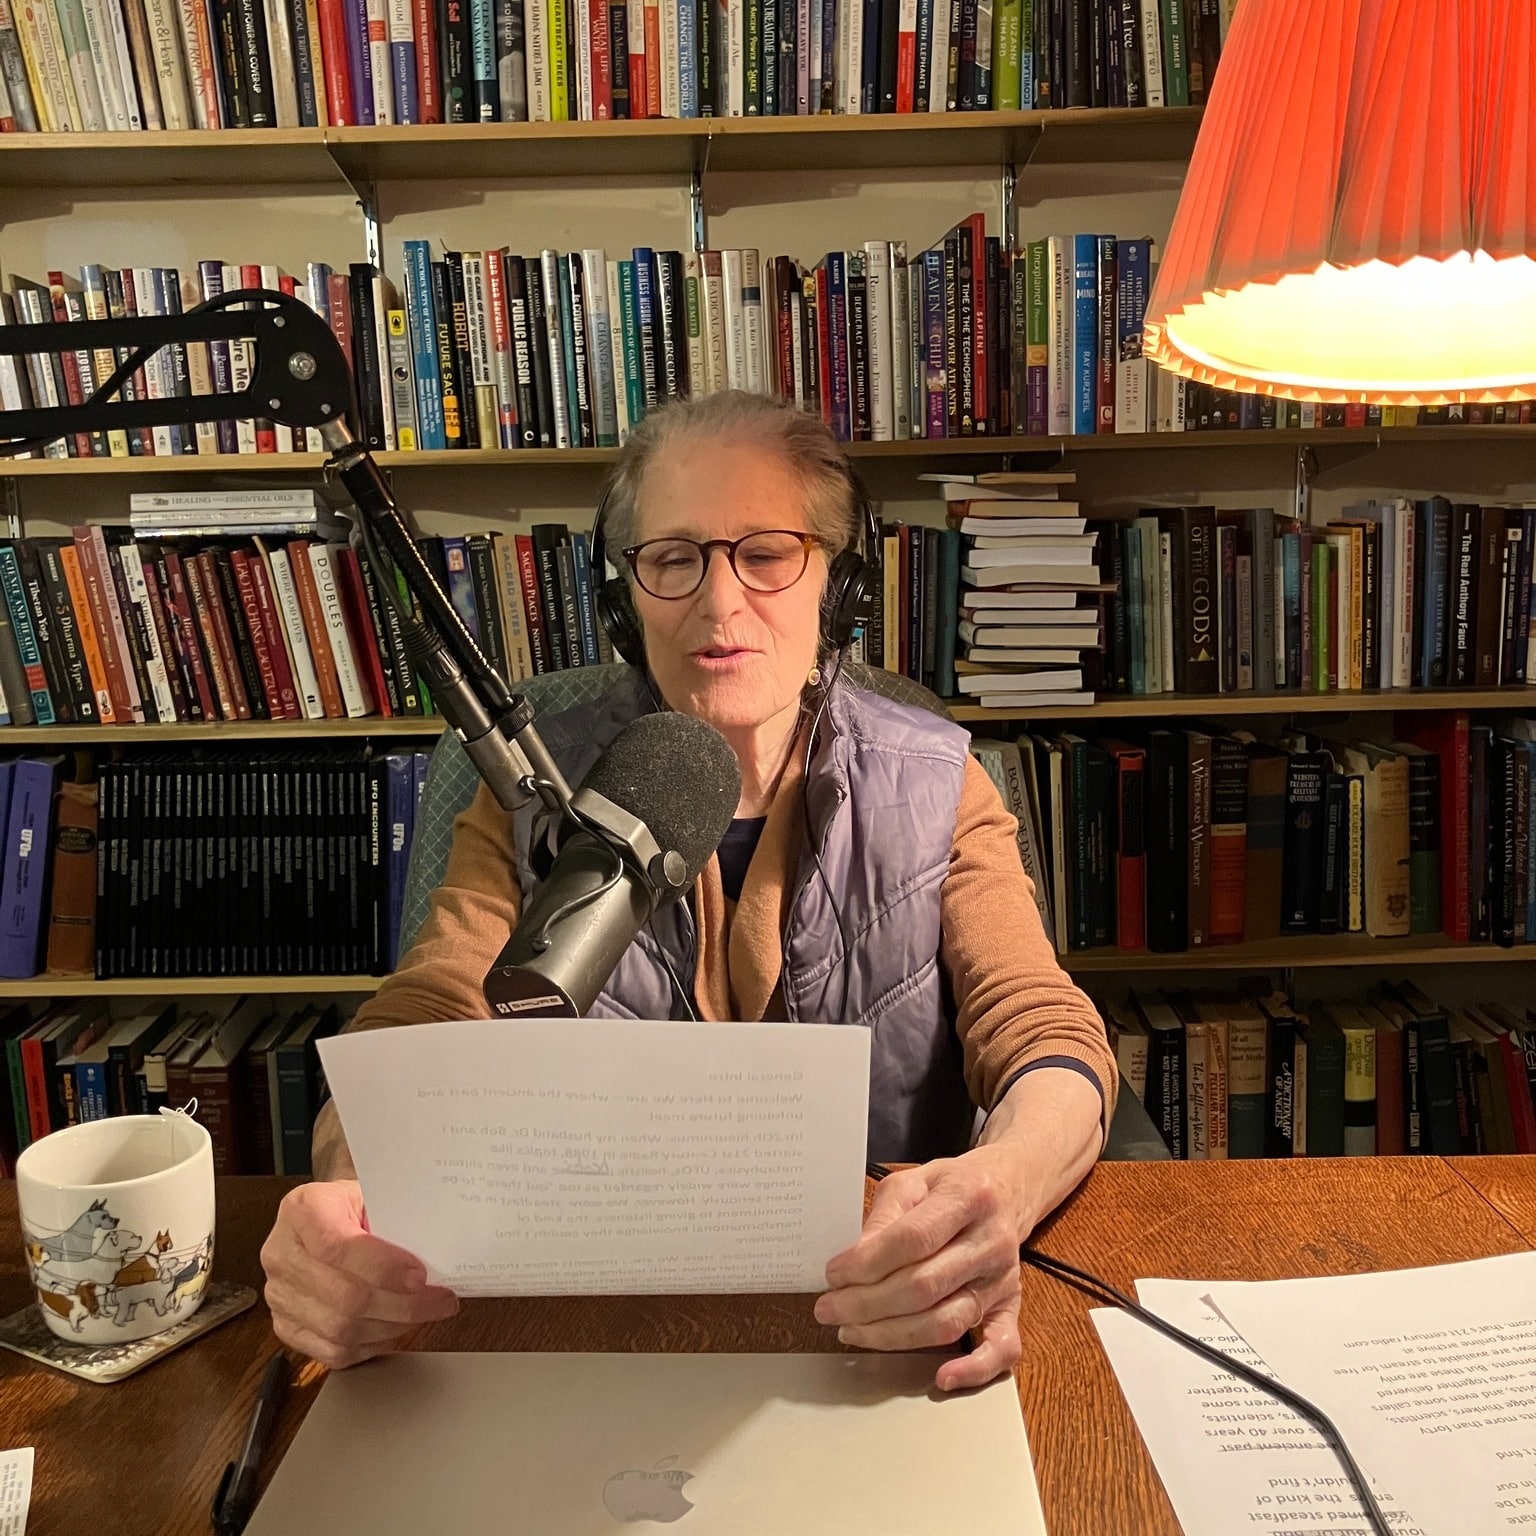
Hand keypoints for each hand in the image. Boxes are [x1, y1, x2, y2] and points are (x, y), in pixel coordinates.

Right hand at [260, 1180, 458, 1369]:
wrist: (323, 1217)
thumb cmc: (353, 1205)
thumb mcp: (372, 1194)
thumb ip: (395, 1219)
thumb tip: (437, 1254)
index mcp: (302, 1210)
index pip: (337, 1247)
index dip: (382, 1267)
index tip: (420, 1276)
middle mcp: (281, 1254)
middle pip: (344, 1296)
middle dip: (401, 1305)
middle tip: (440, 1300)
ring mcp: (278, 1295)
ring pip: (340, 1330)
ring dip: (392, 1327)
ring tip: (423, 1314)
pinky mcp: (285, 1326)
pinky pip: (333, 1351)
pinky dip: (371, 1345)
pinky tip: (395, 1329)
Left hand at [814, 1149, 1025, 1392]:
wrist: (1003, 1190)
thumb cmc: (951, 1186)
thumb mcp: (914, 1180)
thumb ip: (885, 1216)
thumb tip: (855, 1261)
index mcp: (969, 1196)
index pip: (913, 1239)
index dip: (868, 1263)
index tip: (834, 1274)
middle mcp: (992, 1240)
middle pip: (924, 1286)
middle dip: (868, 1304)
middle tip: (830, 1308)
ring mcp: (1003, 1278)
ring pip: (947, 1321)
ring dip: (893, 1335)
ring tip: (852, 1331)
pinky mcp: (1011, 1307)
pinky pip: (1001, 1349)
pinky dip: (974, 1370)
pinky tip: (941, 1377)